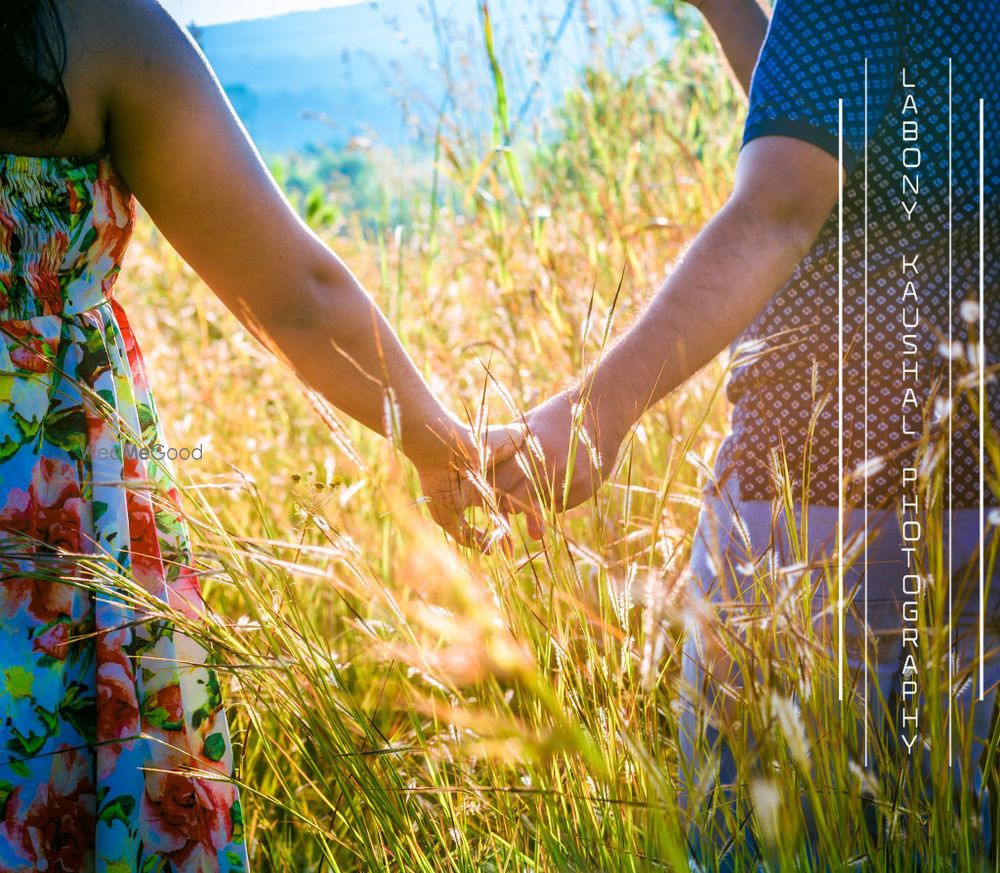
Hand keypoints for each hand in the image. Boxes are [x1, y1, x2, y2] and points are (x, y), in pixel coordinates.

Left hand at [413, 421, 523, 548]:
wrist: (447, 446)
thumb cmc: (475, 441)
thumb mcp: (502, 441)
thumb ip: (515, 439)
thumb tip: (526, 433)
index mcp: (482, 478)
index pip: (503, 500)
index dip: (519, 511)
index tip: (533, 522)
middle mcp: (470, 493)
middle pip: (492, 517)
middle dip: (505, 534)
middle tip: (521, 545)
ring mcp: (457, 505)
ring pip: (476, 529)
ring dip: (493, 540)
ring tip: (507, 552)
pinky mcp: (445, 514)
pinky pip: (461, 534)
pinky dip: (476, 542)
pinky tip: (491, 549)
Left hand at [492, 391, 625, 539]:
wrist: (604, 409)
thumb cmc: (558, 414)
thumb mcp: (529, 423)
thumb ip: (507, 445)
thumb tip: (480, 467)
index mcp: (532, 448)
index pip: (500, 481)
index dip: (491, 488)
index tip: (487, 490)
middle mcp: (551, 466)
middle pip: (516, 499)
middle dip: (508, 501)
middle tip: (507, 495)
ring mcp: (570, 479)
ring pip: (538, 506)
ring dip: (530, 502)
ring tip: (533, 486)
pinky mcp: (586, 488)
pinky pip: (558, 505)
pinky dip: (552, 500)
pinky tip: (556, 482)